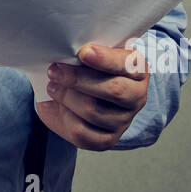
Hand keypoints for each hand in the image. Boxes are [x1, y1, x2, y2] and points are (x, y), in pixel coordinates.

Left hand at [35, 43, 149, 151]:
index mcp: (138, 70)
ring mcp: (123, 121)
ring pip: (93, 111)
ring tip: (53, 86)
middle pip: (113, 90)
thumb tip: (65, 51)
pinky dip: (64, 117)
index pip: (128, 64)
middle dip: (78, 79)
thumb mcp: (94, 53)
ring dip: (66, 97)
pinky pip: (83, 133)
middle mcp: (136, 97)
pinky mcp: (107, 140)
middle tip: (54, 70)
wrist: (85, 93)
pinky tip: (59, 106)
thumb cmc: (90, 68)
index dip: (106, 59)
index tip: (83, 52)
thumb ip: (86, 51)